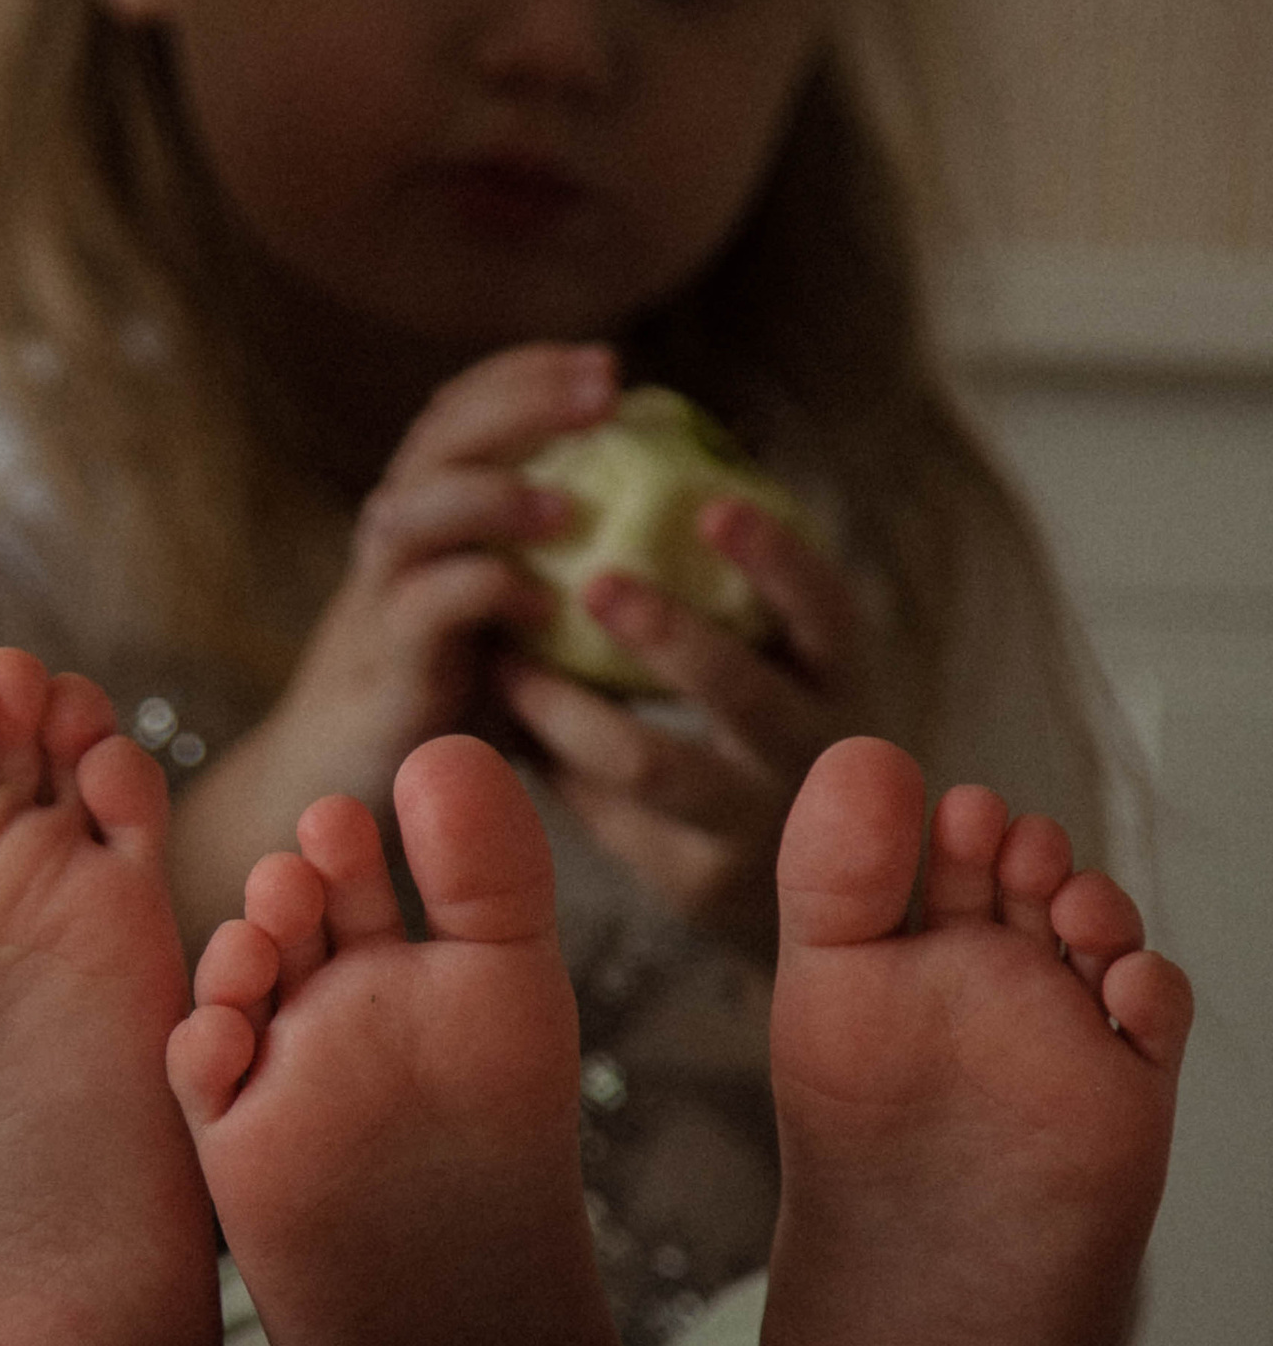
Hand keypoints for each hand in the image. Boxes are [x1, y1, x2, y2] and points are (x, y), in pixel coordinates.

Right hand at [165, 339, 615, 943]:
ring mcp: (380, 596)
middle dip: (525, 401)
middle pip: (440, 433)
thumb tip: (673, 524)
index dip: (528, 372)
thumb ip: (557, 564)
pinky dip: (485, 590)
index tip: (608, 363)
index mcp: (423, 512)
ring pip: (415, 509)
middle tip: (607, 390)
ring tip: (570, 503)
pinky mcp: (384, 663)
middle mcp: (393, 538)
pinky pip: (425, 606)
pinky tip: (544, 604)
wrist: (341, 784)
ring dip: (492, 493)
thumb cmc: (447, 698)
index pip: (462, 407)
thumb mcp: (506, 615)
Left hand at [498, 492, 864, 948]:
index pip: (825, 612)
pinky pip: (608, 815)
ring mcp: (756, 825)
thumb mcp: (789, 668)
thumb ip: (737, 593)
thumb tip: (641, 457)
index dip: (777, 560)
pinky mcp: (695, 883)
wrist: (807, 888)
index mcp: (841, 680)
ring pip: (653, 763)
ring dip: (569, 708)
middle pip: (741, 692)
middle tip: (592, 580)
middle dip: (665, 635)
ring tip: (507, 661)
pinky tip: (503, 724)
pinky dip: (553, 763)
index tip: (712, 505)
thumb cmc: (773, 731)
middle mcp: (813, 754)